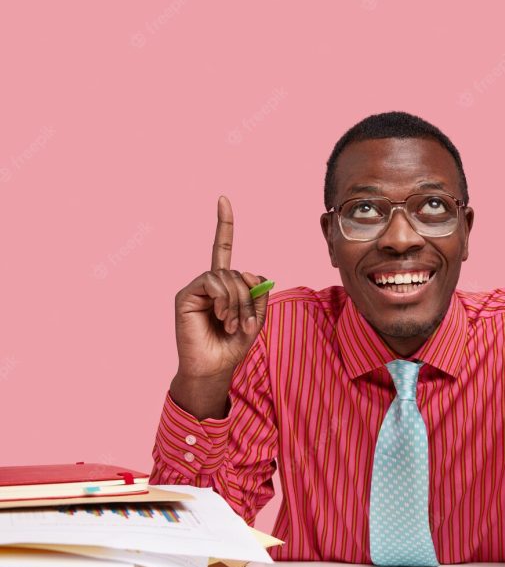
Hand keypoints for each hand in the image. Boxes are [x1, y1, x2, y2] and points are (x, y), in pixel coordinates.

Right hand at [174, 195, 269, 381]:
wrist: (214, 367)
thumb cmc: (233, 345)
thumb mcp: (255, 319)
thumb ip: (257, 294)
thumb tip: (249, 273)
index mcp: (225, 284)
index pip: (223, 247)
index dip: (224, 224)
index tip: (222, 199)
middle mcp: (209, 282)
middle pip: (237, 272)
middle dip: (247, 297)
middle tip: (244, 323)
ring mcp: (197, 287)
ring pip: (226, 276)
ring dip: (237, 302)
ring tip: (231, 324)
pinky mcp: (186, 295)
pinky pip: (211, 281)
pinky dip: (223, 298)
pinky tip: (220, 316)